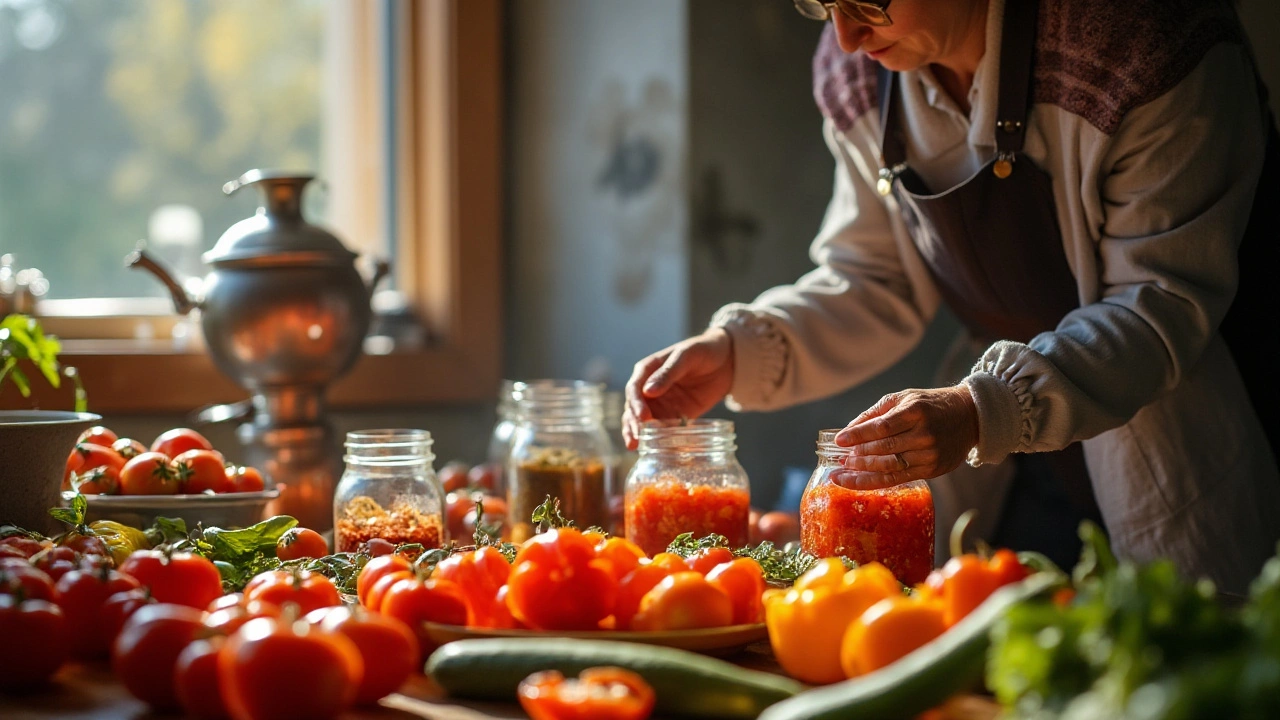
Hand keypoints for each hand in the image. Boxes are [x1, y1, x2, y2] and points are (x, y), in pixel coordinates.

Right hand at [623, 329, 734, 448]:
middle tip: (636, 439)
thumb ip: (668, 373)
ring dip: (640, 434)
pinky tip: (659, 450)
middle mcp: (650, 389)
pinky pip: (665, 429)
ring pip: (644, 422)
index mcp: (647, 370)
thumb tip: (648, 391)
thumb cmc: (703, 350)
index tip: (643, 417)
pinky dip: (660, 440)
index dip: (635, 404)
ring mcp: (662, 404)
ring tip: (637, 447)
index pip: (634, 389)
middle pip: (634, 408)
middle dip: (633, 424)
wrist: (727, 360)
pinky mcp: (676, 416)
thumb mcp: (686, 356)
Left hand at [832, 386, 978, 489]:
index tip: (839, 440)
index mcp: (916, 412)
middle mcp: (924, 435)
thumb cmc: (930, 405)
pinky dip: (875, 482)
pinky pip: (898, 479)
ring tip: (842, 472)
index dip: (858, 435)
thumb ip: (875, 413)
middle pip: (883, 450)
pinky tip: (858, 481)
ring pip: (889, 468)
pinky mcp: (932, 470)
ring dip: (862, 472)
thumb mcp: (904, 399)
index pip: (881, 427)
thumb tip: (849, 429)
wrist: (970, 417)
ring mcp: (929, 455)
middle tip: (838, 459)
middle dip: (857, 456)